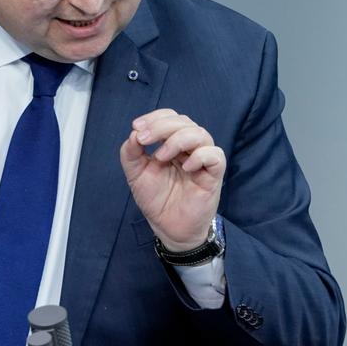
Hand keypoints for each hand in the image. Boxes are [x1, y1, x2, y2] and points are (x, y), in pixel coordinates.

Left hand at [119, 108, 224, 249]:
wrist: (169, 228)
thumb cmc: (156, 200)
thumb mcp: (136, 174)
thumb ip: (131, 153)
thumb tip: (134, 133)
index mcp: (172, 143)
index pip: (170, 117)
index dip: (155, 118)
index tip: (137, 127)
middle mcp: (189, 148)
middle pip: (184, 122)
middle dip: (161, 127)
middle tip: (144, 139)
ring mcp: (202, 160)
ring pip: (200, 134)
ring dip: (177, 139)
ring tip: (161, 156)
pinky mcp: (213, 174)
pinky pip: (215, 155)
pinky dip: (199, 156)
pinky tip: (185, 167)